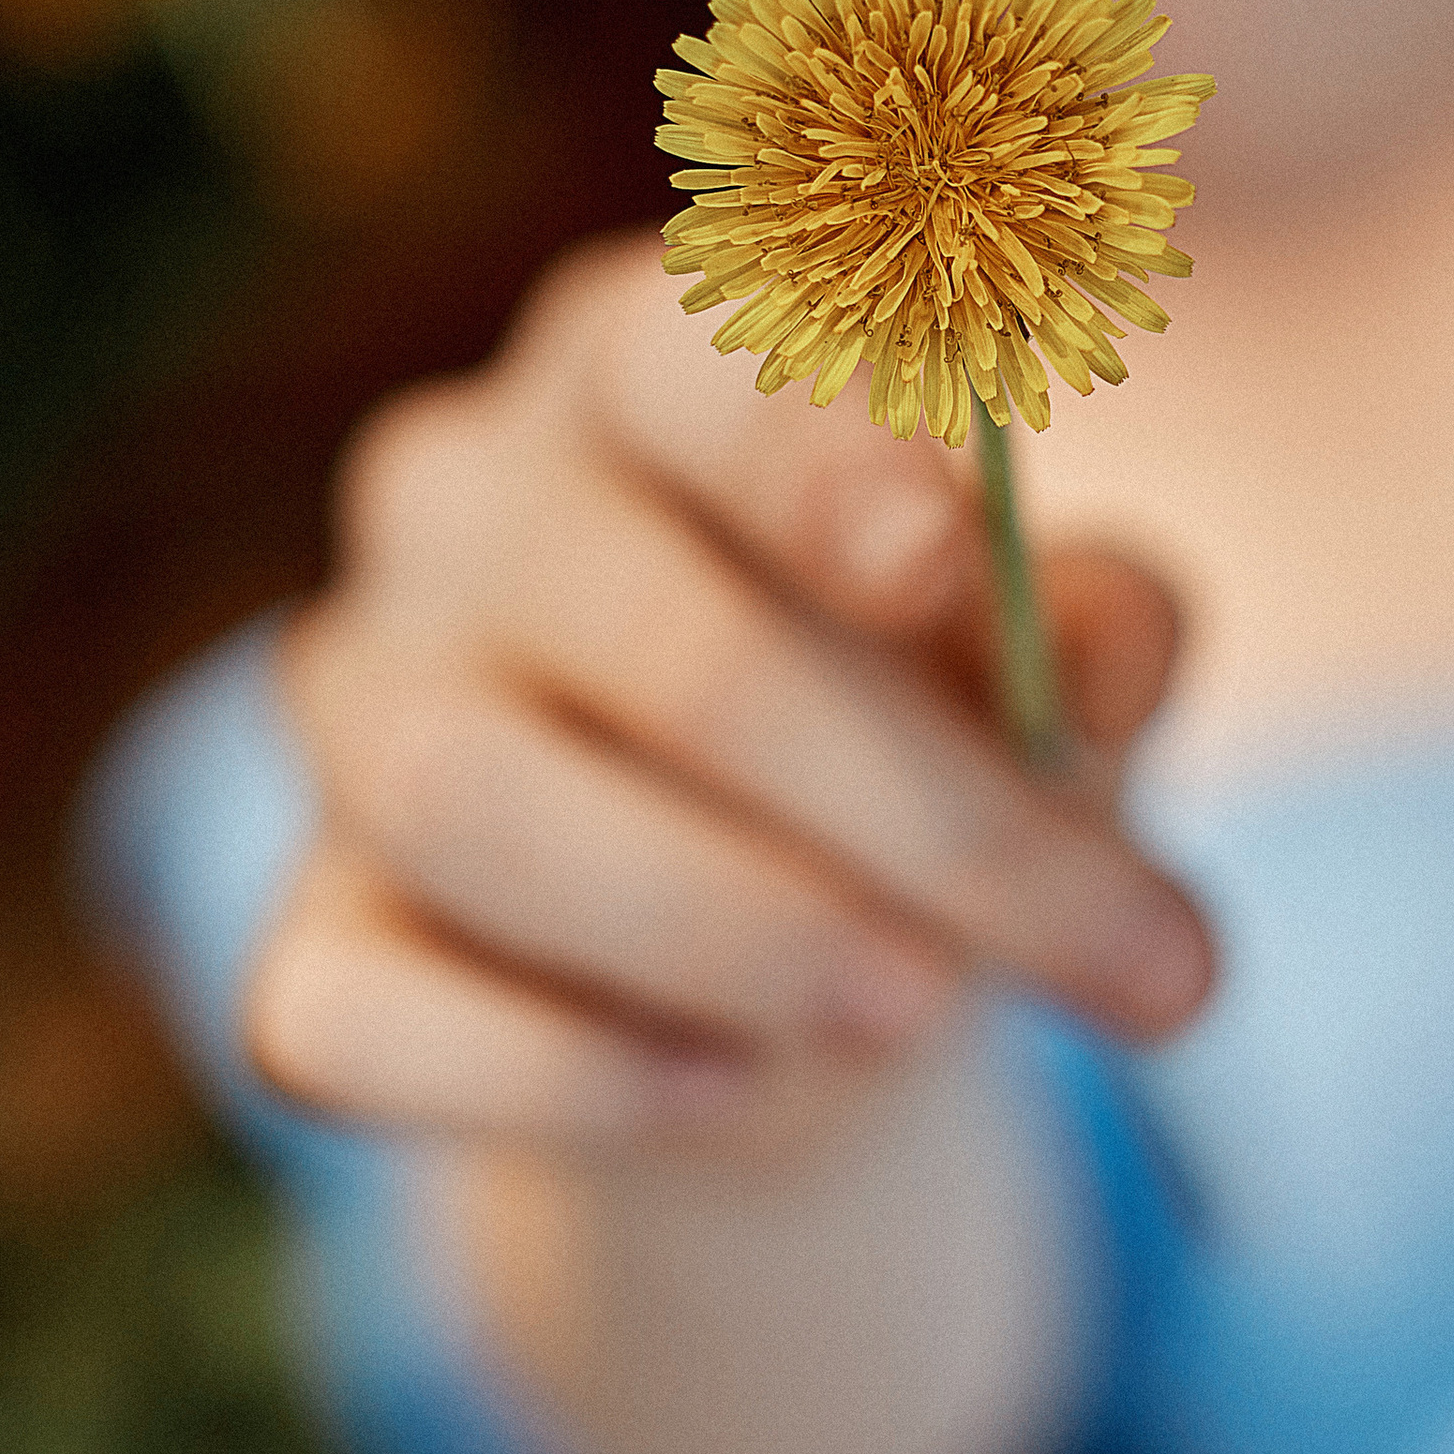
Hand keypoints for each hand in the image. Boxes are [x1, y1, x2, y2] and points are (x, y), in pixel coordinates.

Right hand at [249, 233, 1214, 1174]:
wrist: (798, 971)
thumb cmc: (930, 730)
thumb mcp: (1050, 670)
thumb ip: (1096, 631)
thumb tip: (1110, 655)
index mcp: (646, 365)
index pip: (698, 359)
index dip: (818, 459)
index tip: (946, 567)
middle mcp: (465, 501)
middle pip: (662, 642)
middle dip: (931, 820)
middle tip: (1153, 966)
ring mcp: (354, 708)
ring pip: (468, 805)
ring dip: (734, 930)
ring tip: (928, 1013)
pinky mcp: (300, 938)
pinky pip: (353, 1010)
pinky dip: (559, 1069)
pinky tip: (738, 1094)